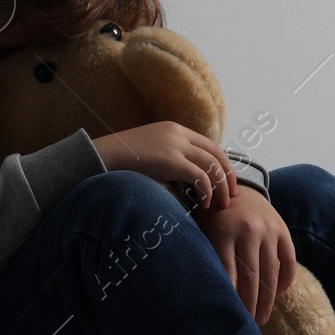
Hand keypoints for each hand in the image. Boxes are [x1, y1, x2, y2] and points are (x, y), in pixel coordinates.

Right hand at [91, 121, 238, 209]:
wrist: (102, 156)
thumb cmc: (124, 161)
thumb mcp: (151, 154)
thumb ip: (170, 160)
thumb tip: (186, 182)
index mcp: (176, 129)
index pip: (210, 145)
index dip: (223, 164)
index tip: (227, 182)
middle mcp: (179, 134)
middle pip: (216, 154)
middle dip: (228, 175)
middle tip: (232, 195)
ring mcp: (175, 145)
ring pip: (212, 166)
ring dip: (220, 187)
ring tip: (220, 205)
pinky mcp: (170, 160)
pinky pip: (200, 177)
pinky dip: (207, 192)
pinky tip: (204, 204)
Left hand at [194, 186, 295, 324]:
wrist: (237, 187)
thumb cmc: (214, 217)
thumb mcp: (204, 231)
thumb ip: (207, 257)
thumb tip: (206, 294)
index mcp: (223, 233)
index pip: (228, 274)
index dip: (230, 299)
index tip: (229, 317)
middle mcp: (248, 231)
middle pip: (251, 278)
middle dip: (249, 305)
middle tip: (247, 326)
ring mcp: (268, 230)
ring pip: (271, 273)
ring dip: (268, 300)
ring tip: (262, 318)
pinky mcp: (282, 230)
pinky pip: (288, 260)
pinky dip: (286, 280)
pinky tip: (279, 295)